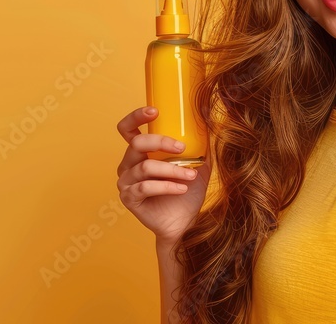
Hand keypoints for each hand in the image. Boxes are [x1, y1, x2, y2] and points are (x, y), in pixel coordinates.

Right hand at [116, 106, 211, 244]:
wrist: (185, 223)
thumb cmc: (187, 191)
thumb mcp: (196, 163)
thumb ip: (198, 144)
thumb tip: (210, 118)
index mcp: (139, 152)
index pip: (128, 129)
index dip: (136, 117)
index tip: (155, 111)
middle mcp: (128, 164)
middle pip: (137, 143)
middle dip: (161, 142)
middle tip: (182, 148)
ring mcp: (126, 182)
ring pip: (145, 167)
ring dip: (171, 170)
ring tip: (191, 175)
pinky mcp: (129, 199)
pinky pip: (145, 187)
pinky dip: (166, 186)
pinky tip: (181, 188)